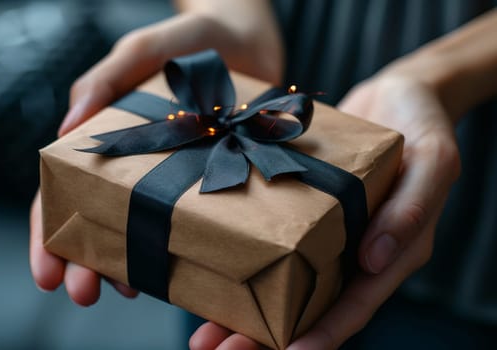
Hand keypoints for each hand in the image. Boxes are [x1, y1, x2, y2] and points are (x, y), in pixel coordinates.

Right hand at [29, 6, 282, 305]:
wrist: (250, 46)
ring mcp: (173, 177)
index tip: (48, 273)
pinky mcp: (210, 182)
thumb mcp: (146, 48)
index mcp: (109, 139)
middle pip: (97, 221)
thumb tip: (66, 127)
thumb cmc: (193, 42)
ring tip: (126, 291)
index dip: (48, 232)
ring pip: (138, 230)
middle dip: (84, 262)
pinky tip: (174, 273)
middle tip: (85, 293)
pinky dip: (176, 251)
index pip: (63, 189)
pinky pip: (190, 223)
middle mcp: (137, 164)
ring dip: (125, 266)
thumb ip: (108, 77)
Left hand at [189, 65, 460, 348]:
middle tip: (217, 349)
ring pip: (281, 282)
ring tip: (201, 330)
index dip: (323, 334)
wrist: (397, 94)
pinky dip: (242, 259)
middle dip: (263, 335)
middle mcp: (352, 250)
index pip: (353, 305)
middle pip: (307, 306)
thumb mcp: (431, 162)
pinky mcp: (302, 208)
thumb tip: (373, 261)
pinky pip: (272, 241)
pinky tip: (210, 270)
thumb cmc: (422, 126)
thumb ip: (410, 211)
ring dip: (242, 309)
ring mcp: (324, 232)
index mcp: (390, 252)